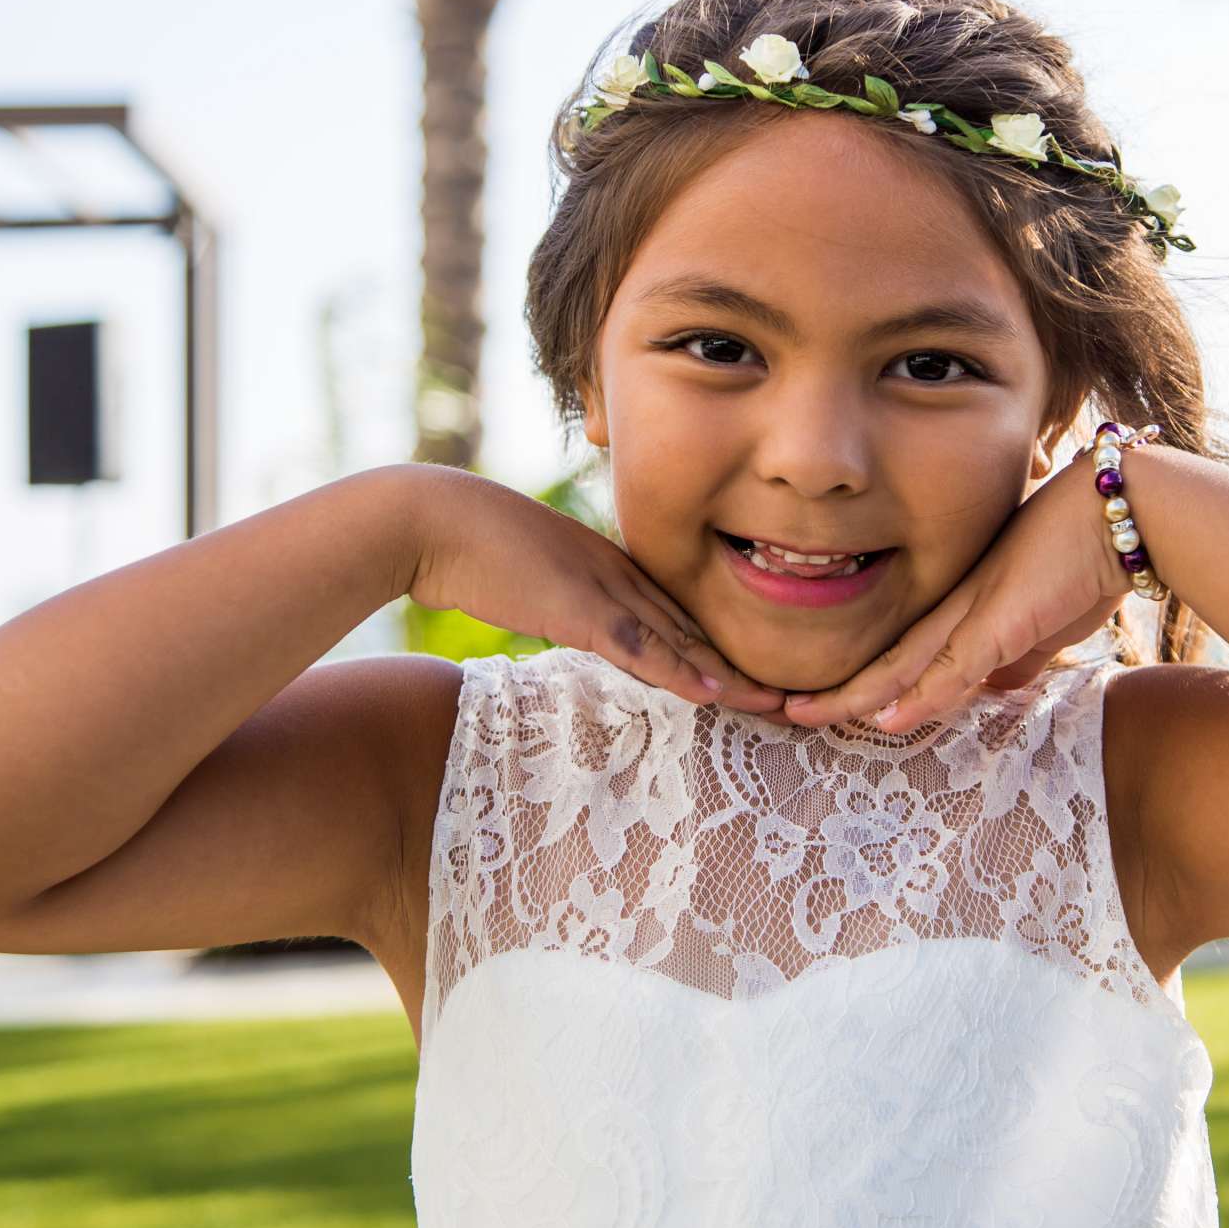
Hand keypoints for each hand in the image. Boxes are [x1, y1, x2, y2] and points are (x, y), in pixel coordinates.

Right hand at [405, 466, 786, 713]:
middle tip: (795, 698)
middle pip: (698, 628)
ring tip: (780, 704)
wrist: (433, 523)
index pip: (682, 614)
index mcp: (614, 567)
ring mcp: (605, 589)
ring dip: (733, 676)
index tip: (758, 678)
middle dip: (747, 666)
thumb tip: (581, 624)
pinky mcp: (580, 608)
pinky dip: (681, 671)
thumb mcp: (535, 579)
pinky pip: (641, 647)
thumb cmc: (472, 549)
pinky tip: (718, 693)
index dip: (723, 648)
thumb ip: (567, 601)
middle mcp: (622, 574)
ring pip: (684, 640)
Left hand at [781, 453, 1128, 734]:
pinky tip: (883, 718)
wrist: (1121, 512)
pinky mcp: (1001, 620)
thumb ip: (1012, 654)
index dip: (858, 680)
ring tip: (799, 714)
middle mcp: (954, 605)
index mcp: (961, 604)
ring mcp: (972, 610)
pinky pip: (951, 666)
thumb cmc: (1087, 560)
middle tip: (778, 706)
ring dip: (849, 696)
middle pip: (880, 658)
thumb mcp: (1042, 622)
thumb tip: (993, 687)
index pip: (897, 651)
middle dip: (830, 688)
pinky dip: (917, 696)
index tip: (820, 701)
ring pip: (898, 663)